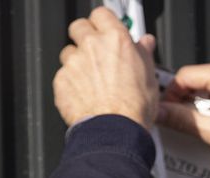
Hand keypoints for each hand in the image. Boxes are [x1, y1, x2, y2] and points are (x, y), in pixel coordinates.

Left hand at [53, 8, 157, 127]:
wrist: (114, 131)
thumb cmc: (133, 108)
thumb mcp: (149, 77)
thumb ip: (143, 53)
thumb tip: (145, 44)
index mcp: (115, 40)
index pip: (101, 13)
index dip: (103, 22)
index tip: (106, 29)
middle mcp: (91, 46)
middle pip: (79, 27)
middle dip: (85, 36)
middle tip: (96, 51)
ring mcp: (73, 63)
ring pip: (68, 52)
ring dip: (77, 62)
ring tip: (91, 80)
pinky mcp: (60, 81)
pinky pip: (62, 75)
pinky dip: (70, 82)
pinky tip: (84, 94)